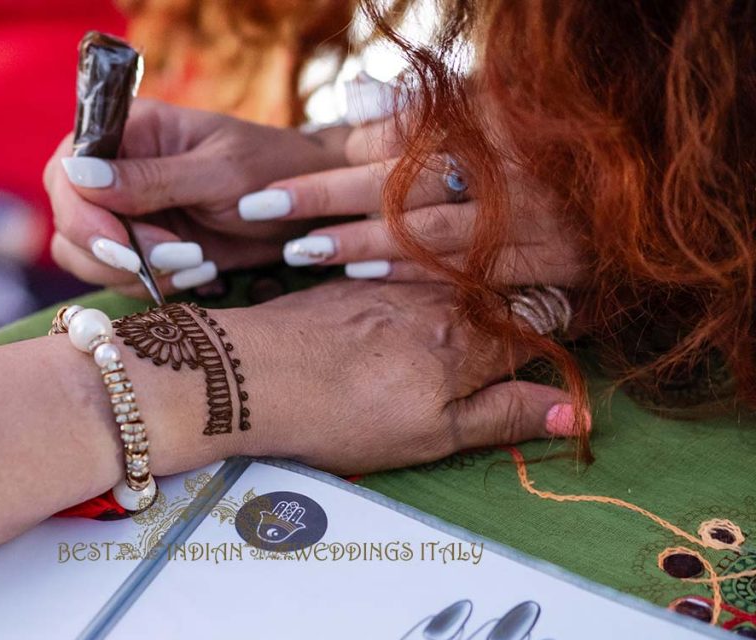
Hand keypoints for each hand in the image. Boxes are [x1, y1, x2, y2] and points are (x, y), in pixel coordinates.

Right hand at [44, 99, 350, 296]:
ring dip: (135, 273)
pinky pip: (119, 278)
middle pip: (68, 220)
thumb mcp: (220, 172)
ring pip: (84, 256)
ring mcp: (127, 212)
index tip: (122, 242)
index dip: (81, 213)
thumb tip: (79, 173)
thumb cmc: (275, 172)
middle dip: (112, 251)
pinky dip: (154, 286)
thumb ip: (151, 178)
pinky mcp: (143, 248)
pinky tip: (202, 273)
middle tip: (176, 257)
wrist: (311, 209)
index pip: (67, 170)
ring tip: (198, 262)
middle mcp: (117, 170)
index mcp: (130, 130)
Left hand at [129, 280, 588, 475]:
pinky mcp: (353, 279)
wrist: (252, 373)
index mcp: (473, 339)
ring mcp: (394, 281)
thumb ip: (503, 417)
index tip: (546, 350)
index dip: (550, 336)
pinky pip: (402, 279)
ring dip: (458, 307)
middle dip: (506, 318)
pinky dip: (408, 300)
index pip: (540, 325)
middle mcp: (442, 297)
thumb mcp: (432, 435)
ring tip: (434, 348)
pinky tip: (384, 332)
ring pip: (450, 286)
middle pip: (497, 298)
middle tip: (491, 353)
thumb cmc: (343, 414)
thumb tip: (576, 415)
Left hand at [240, 119, 584, 285]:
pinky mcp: (551, 262)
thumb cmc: (547, 143)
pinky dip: (414, 270)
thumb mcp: (493, 107)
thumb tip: (355, 102)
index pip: (396, 140)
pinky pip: (472, 269)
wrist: (640, 186)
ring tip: (300, 248)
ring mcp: (532, 215)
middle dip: (326, 196)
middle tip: (263, 208)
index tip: (277, 184)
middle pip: (398, 182)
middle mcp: (509, 165)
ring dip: (358, 239)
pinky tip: (361, 272)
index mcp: (491, 120)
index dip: (336, 163)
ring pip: (428, 229)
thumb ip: (424, 112)